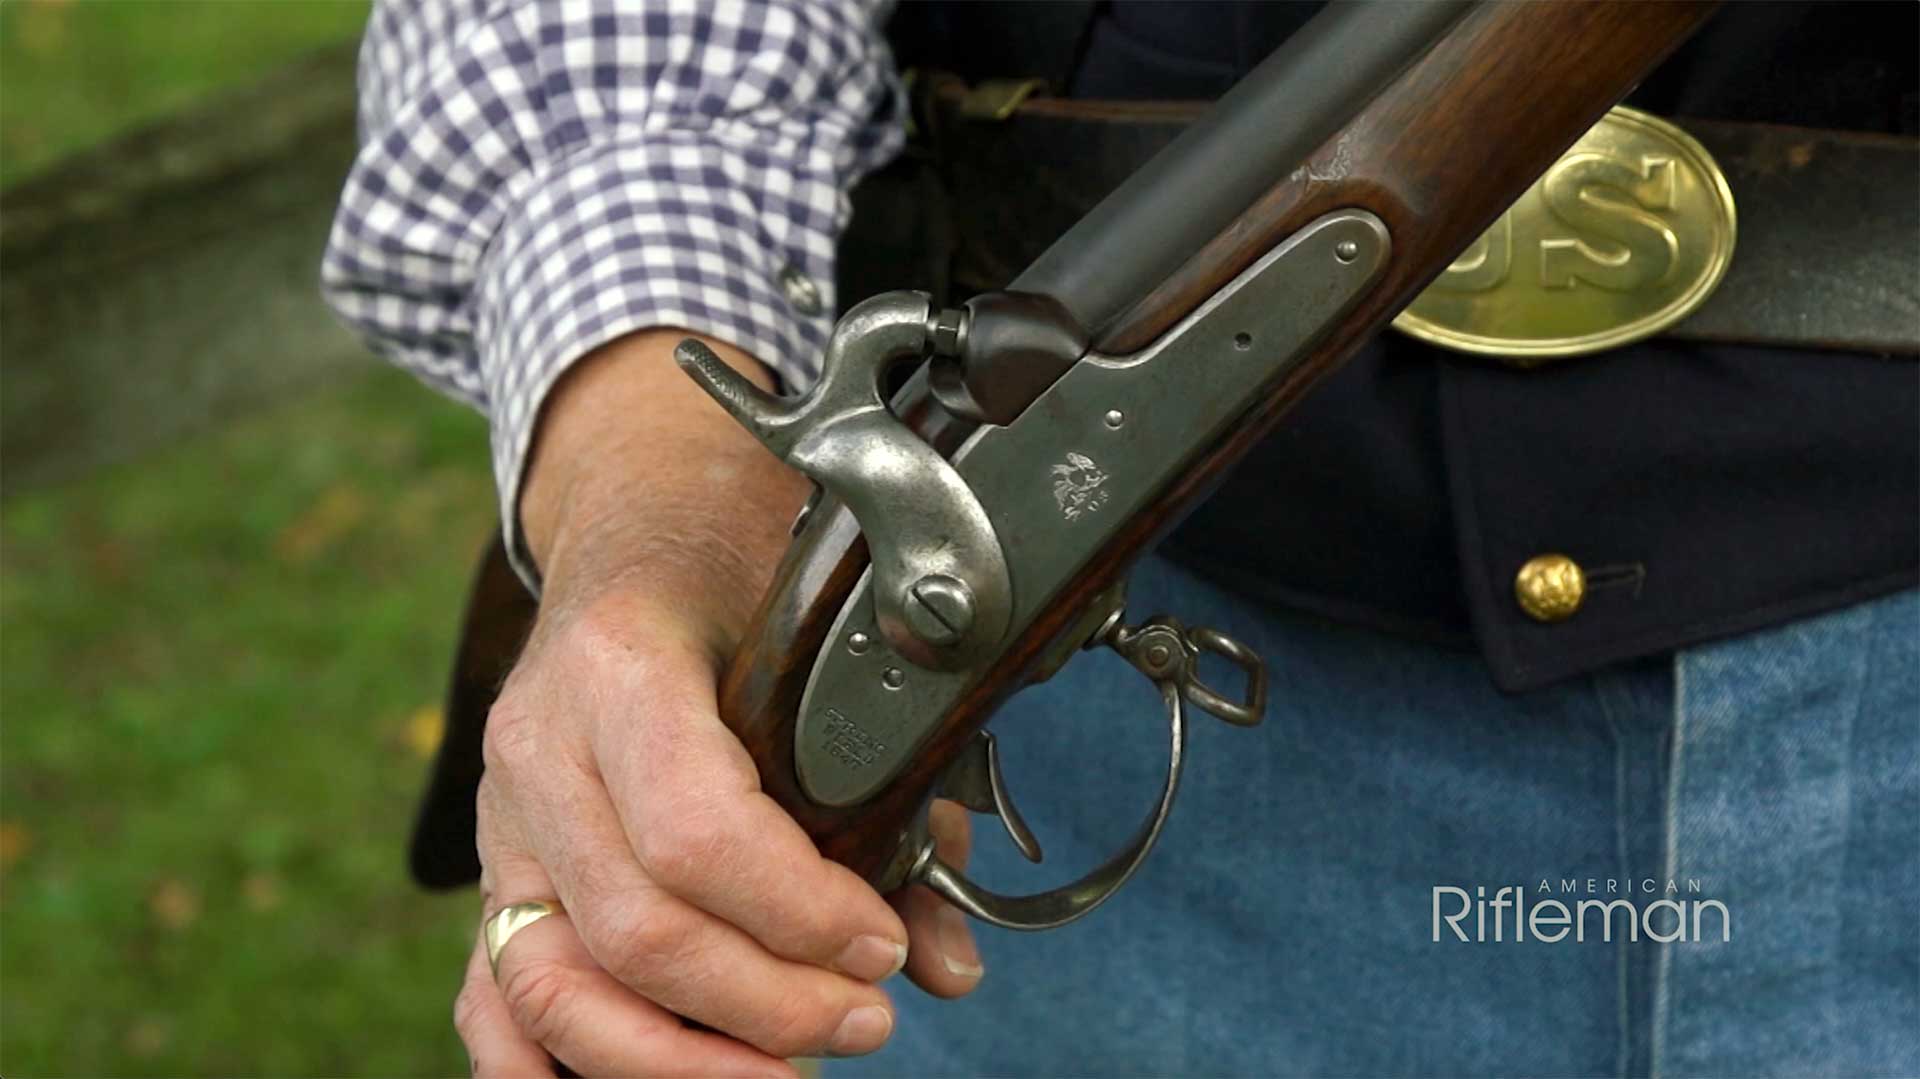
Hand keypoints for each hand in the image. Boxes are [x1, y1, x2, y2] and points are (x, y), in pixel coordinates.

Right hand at [450, 331, 983, 1076]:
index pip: (693, 833)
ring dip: (678, 1059)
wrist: (643, 522)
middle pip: (634, 928)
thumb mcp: (827, 643)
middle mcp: (540, 748)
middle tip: (864, 1016)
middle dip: (765, 1002)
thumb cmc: (740, 570)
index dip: (798, 912)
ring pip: (553, 984)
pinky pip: (492, 996)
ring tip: (787, 1066)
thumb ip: (895, 793)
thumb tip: (945, 960)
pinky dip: (555, 1066)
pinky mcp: (497, 871)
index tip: (881, 942)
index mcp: (619, 665)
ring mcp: (504, 819)